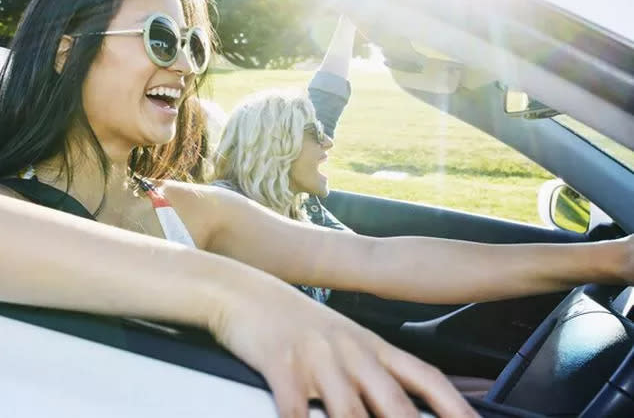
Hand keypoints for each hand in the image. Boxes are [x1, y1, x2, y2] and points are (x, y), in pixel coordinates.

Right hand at [210, 284, 476, 417]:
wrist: (243, 292)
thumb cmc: (293, 321)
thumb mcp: (339, 339)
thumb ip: (370, 370)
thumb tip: (396, 402)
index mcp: (370, 345)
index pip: (425, 377)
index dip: (456, 407)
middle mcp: (351, 351)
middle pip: (394, 403)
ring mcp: (317, 357)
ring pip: (350, 411)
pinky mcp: (282, 364)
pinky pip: (296, 409)